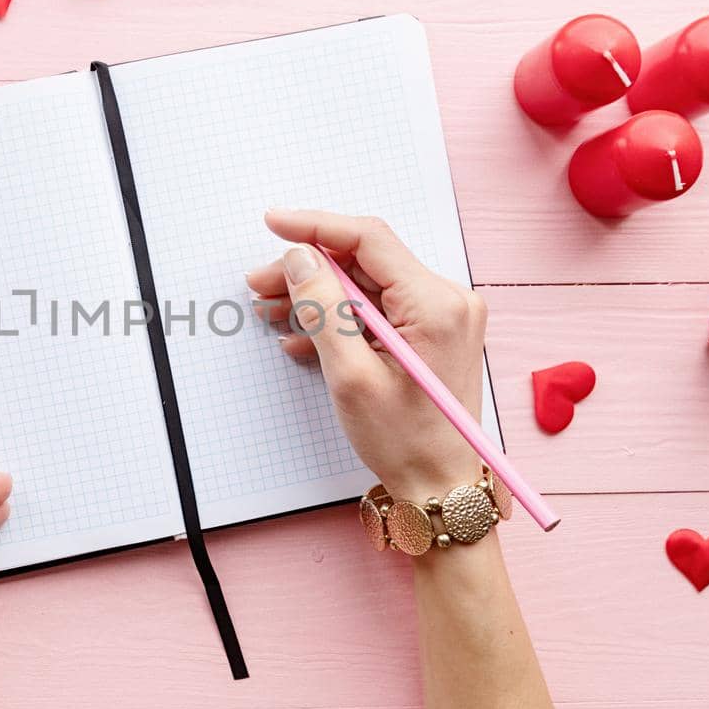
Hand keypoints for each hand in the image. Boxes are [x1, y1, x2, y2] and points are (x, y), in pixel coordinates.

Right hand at [247, 209, 485, 500]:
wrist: (441, 485)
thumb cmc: (406, 442)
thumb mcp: (350, 376)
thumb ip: (322, 310)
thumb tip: (299, 260)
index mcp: (436, 304)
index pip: (369, 239)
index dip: (315, 226)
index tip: (274, 224)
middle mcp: (447, 300)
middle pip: (364, 262)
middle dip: (309, 270)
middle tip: (260, 285)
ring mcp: (441, 316)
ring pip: (366, 286)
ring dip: (318, 295)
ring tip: (271, 310)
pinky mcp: (430, 333)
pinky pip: (377, 310)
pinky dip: (339, 318)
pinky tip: (302, 336)